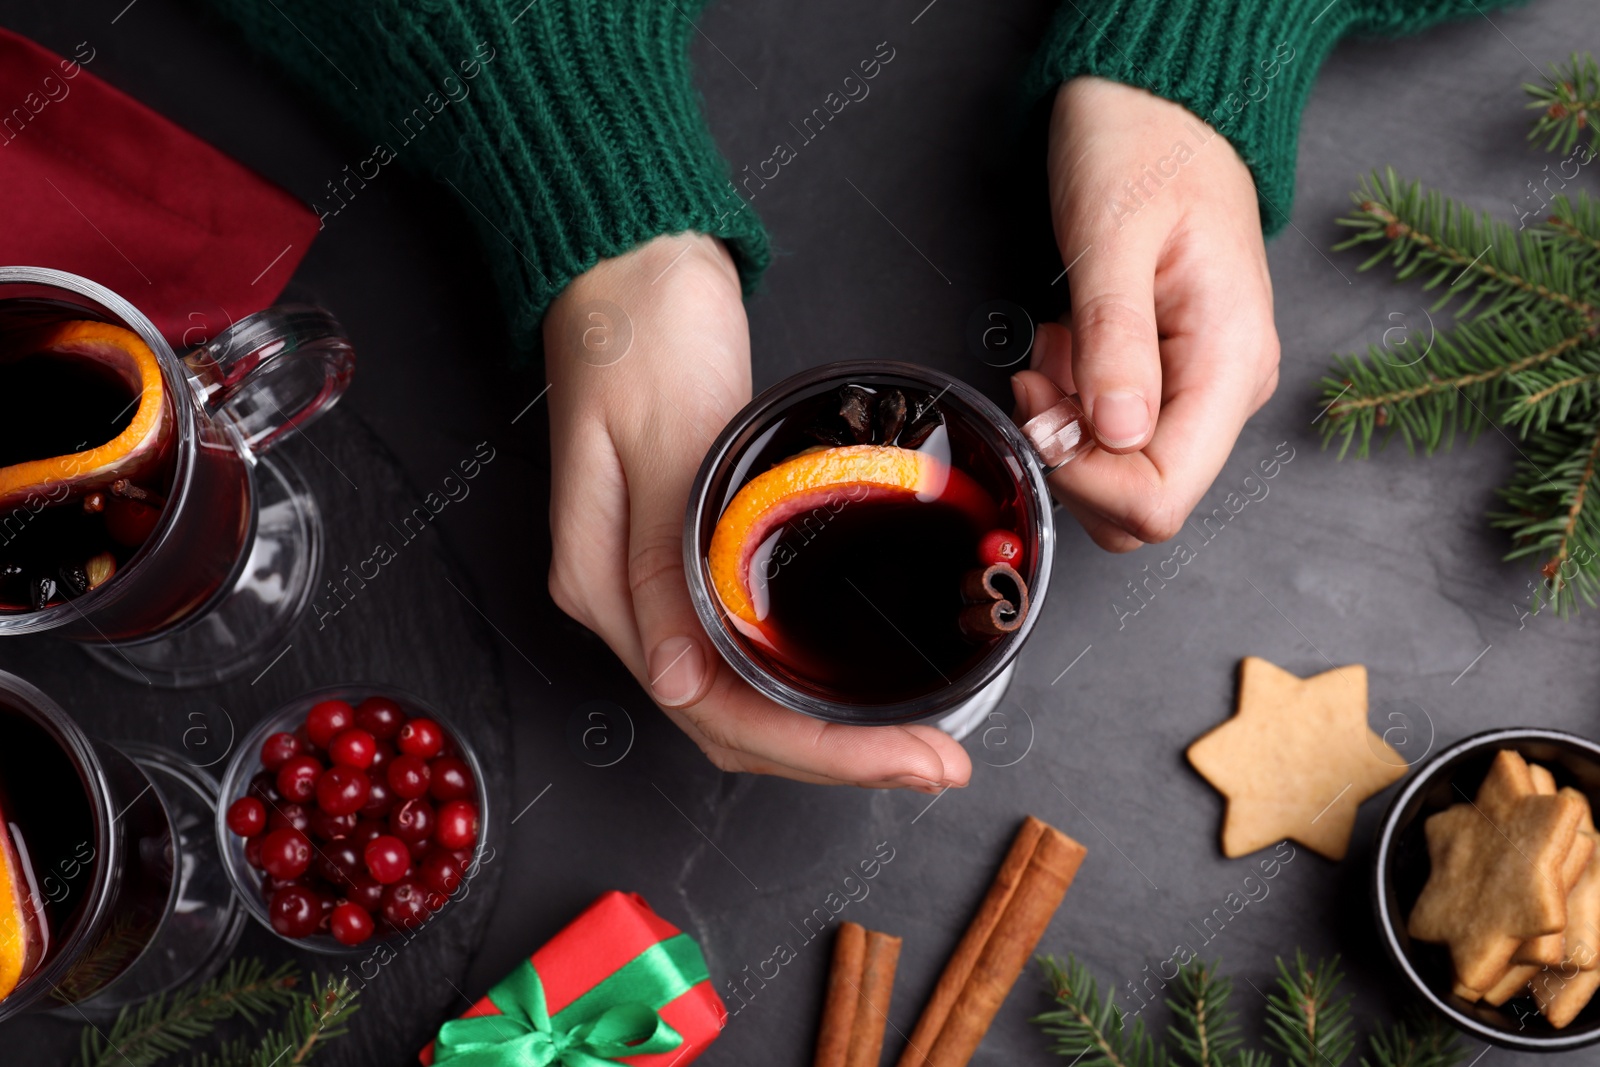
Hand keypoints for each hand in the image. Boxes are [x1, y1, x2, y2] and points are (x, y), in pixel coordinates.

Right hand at [545, 234, 970, 790]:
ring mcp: (652, 583)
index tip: (907, 760)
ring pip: (738, 699)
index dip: (817, 753)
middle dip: (836, 757)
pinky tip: (853, 689)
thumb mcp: (664, 439)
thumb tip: (680, 681)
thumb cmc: (642, 330)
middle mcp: (625, 600)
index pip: (714, 710)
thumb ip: (666, 562)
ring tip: (914, 743)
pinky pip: (742, 649)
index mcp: (606, 581)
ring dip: (823, 734)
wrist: (628, 259)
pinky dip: (800, 683)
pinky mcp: (684, 553)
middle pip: (730, 722)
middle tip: (936, 761)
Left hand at [1012, 77, 1280, 551]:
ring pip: (1120, 469)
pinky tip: (1065, 344)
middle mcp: (1227, 387)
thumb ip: (1115, 342)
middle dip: (1071, 455)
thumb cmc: (1141, 149)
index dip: (1087, 484)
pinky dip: (1072, 402)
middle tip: (1038, 375)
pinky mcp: (1171, 376)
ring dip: (1067, 426)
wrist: (1159, 105)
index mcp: (1230, 362)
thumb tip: (1114, 435)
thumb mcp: (1112, 238)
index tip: (1041, 421)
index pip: (1164, 498)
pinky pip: (1112, 428)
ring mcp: (1202, 385)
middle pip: (1141, 500)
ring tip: (1055, 343)